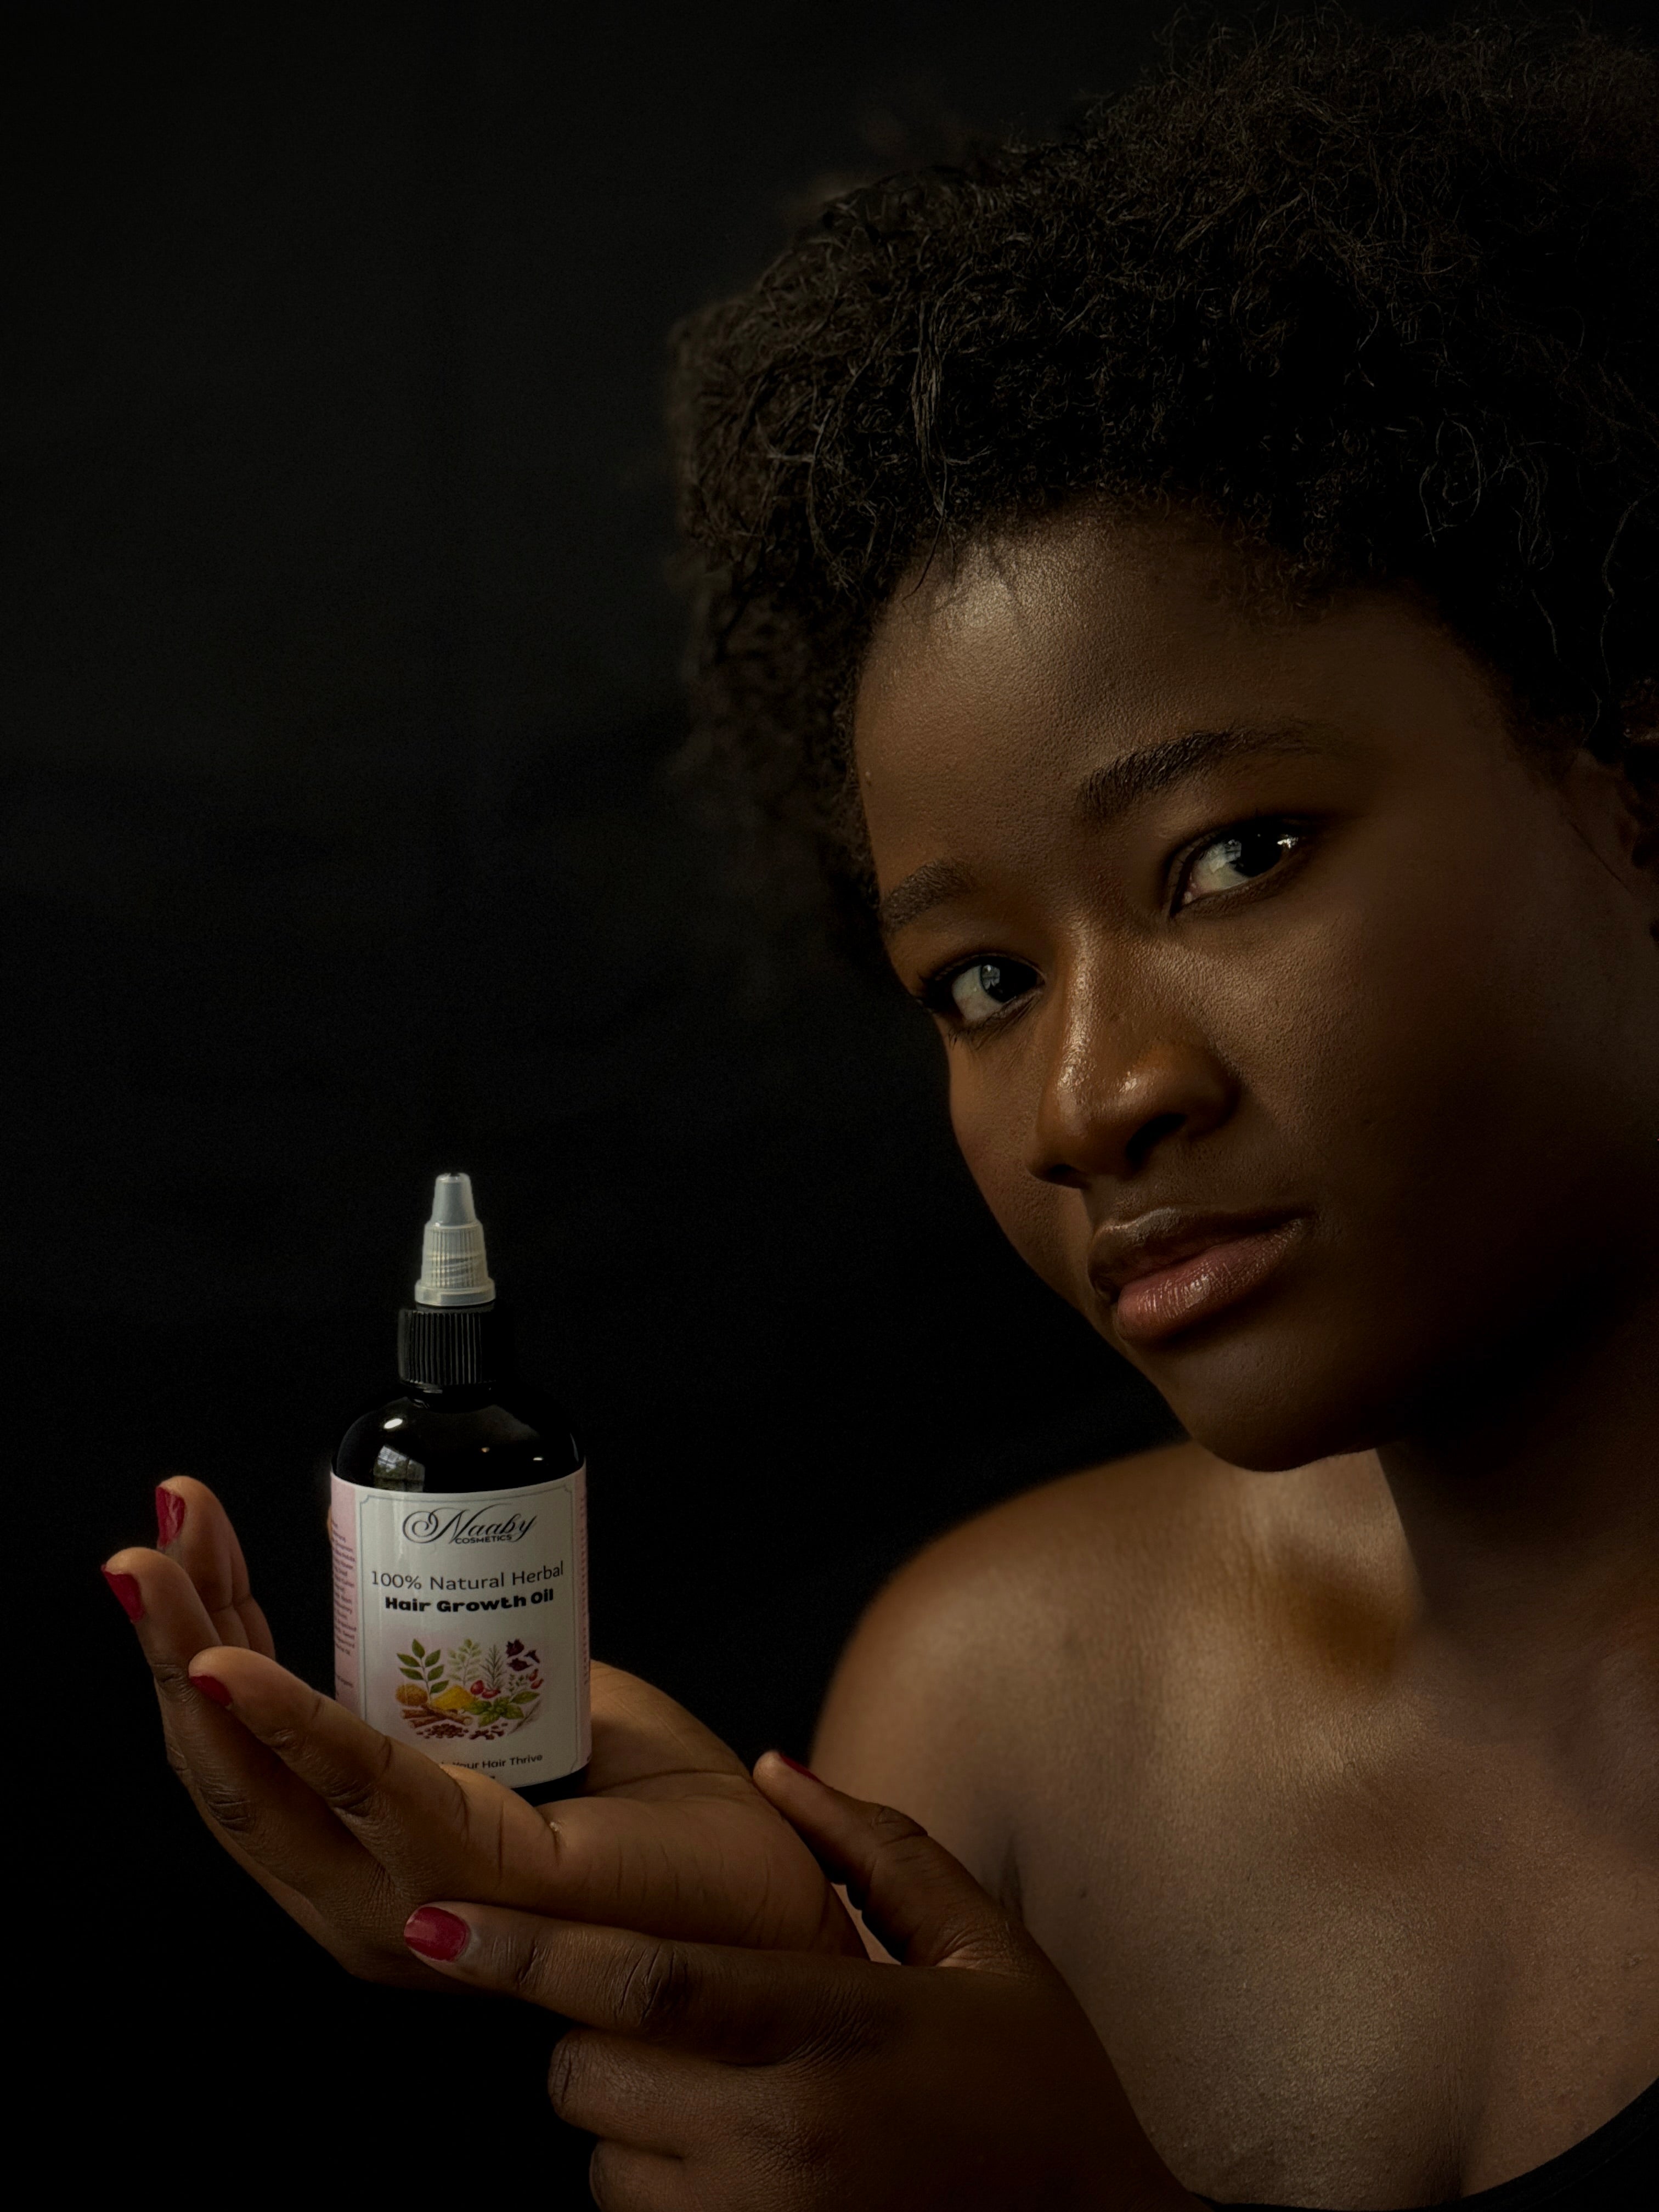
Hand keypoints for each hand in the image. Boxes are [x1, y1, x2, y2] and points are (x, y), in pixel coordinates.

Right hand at [103, 1477, 859, 1987]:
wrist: (775, 1893)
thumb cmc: (661, 1817)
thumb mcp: (537, 1715)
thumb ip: (464, 1674)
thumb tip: (413, 1575)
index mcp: (373, 1855)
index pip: (251, 1750)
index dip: (198, 1640)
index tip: (179, 1532)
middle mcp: (365, 1898)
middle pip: (228, 1764)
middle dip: (172, 1636)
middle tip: (145, 1534)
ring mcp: (409, 1907)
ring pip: (262, 1778)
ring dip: (200, 1653)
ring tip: (160, 1565)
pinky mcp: (473, 1878)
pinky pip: (366, 1786)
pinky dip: (291, 1721)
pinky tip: (230, 1665)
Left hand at [398, 1757, 1200, 2211]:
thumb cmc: (1044, 2089)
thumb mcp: (985, 1948)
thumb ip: (878, 1847)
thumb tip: (777, 1767)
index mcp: (838, 2027)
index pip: (645, 1982)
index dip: (523, 1951)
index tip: (426, 1924)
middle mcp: (787, 2134)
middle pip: (594, 2074)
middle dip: (597, 2037)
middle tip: (674, 2019)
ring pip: (607, 2164)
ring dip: (632, 2127)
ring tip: (733, 2104)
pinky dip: (662, 2196)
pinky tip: (744, 2169)